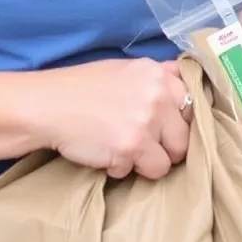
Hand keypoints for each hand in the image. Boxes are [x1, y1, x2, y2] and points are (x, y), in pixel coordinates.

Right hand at [33, 58, 190, 179]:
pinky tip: (107, 155)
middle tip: (147, 147)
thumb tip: (180, 80)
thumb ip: (157, 77)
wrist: (49, 105)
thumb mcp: (127, 69)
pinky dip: (124, 169)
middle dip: (169, 147)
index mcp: (159, 75)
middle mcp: (159, 96)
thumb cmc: (84, 86)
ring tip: (126, 152)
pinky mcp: (130, 148)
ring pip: (168, 161)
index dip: (180, 121)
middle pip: (186, 137)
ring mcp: (146, 123)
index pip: (192, 104)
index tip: (168, 129)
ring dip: (148, 163)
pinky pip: (140, 172)